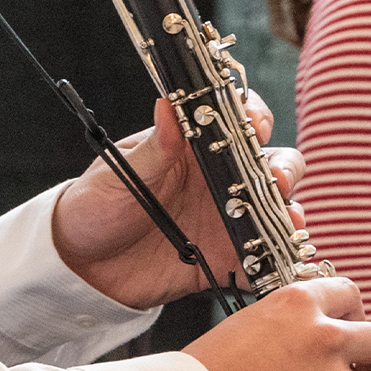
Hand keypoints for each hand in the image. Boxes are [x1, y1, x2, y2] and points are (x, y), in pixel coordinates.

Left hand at [51, 90, 306, 308]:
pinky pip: (262, 259)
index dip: (255, 117)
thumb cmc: (95, 206)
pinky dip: (276, 261)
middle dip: (284, 169)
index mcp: (194, 149)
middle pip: (271, 164)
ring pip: (276, 210)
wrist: (81, 265)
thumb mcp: (120, 174)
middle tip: (276, 181)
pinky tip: (278, 262)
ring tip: (287, 222)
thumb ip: (153, 148)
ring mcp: (227, 220)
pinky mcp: (227, 258)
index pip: (237, 121)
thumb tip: (169, 106)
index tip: (256, 125)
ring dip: (288, 213)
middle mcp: (219, 181)